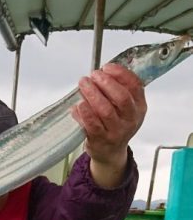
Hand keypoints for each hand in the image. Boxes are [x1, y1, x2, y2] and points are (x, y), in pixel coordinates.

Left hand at [72, 64, 146, 187]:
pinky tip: (79, 104)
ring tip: (83, 84)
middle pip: (121, 97)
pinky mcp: (100, 140)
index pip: (135, 86)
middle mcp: (130, 120)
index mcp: (139, 108)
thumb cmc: (115, 124)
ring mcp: (116, 132)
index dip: (120, 74)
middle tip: (93, 75)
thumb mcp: (125, 108)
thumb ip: (118, 90)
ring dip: (92, 94)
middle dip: (105, 83)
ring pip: (105, 110)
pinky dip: (84, 112)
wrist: (110, 152)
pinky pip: (92, 124)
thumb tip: (102, 72)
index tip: (107, 67)